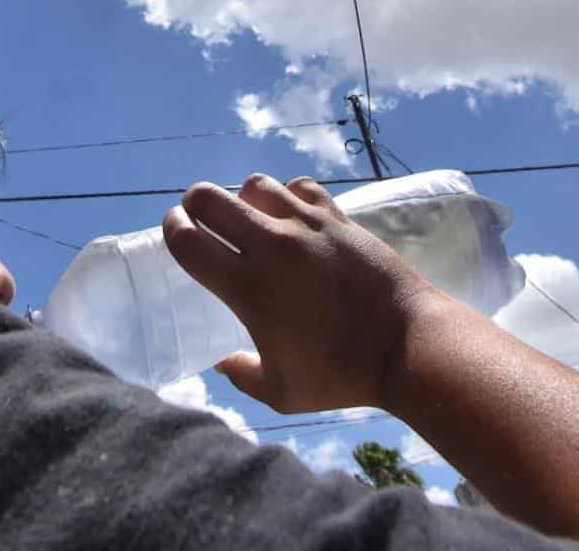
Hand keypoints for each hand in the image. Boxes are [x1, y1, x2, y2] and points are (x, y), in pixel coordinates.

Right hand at [162, 173, 437, 413]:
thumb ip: (244, 376)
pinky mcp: (337, 217)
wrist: (407, 346)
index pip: (188, 241)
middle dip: (195, 204)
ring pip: (255, 185)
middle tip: (202, 221)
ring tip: (252, 220)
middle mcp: (270, 247)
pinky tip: (294, 218)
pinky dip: (289, 197)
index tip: (176, 233)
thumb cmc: (343, 375)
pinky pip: (299, 187)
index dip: (171, 231)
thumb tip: (224, 362)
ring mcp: (305, 226)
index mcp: (247, 288)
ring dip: (244, 199)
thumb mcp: (283, 393)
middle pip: (209, 197)